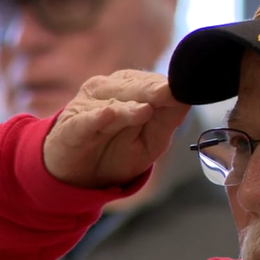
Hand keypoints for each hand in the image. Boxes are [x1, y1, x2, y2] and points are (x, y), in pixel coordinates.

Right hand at [44, 70, 190, 188]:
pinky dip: (96, 118)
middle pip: (133, 88)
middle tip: (169, 92)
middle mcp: (107, 89)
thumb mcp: (151, 139)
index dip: (170, 87)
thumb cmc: (117, 151)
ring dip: (128, 108)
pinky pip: (85, 121)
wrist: (79, 176)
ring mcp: (87, 106)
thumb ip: (169, 118)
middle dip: (151, 90)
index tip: (187, 87)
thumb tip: (188, 97)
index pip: (152, 83)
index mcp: (129, 87)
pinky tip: (107, 114)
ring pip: (112, 104)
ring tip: (144, 110)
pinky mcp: (71, 126)